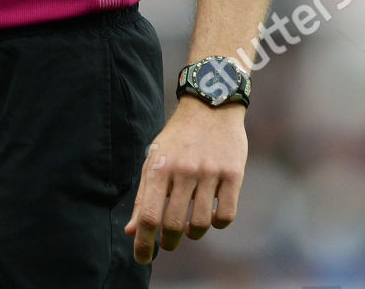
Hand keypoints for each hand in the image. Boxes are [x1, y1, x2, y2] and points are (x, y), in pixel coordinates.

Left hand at [123, 97, 246, 264]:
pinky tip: (211, 217)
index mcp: (159, 167)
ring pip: (201, 224)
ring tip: (190, 229)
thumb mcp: (154, 160)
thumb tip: (131, 231)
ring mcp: (210, 172)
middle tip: (169, 243)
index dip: (143, 243)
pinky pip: (226, 216)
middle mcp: (183, 170)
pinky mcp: (233, 174)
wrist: (210, 106)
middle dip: (169, 241)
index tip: (143, 258)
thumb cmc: (178, 139)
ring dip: (193, 234)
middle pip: (174, 224)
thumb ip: (143, 197)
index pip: (148, 215)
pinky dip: (218, 224)